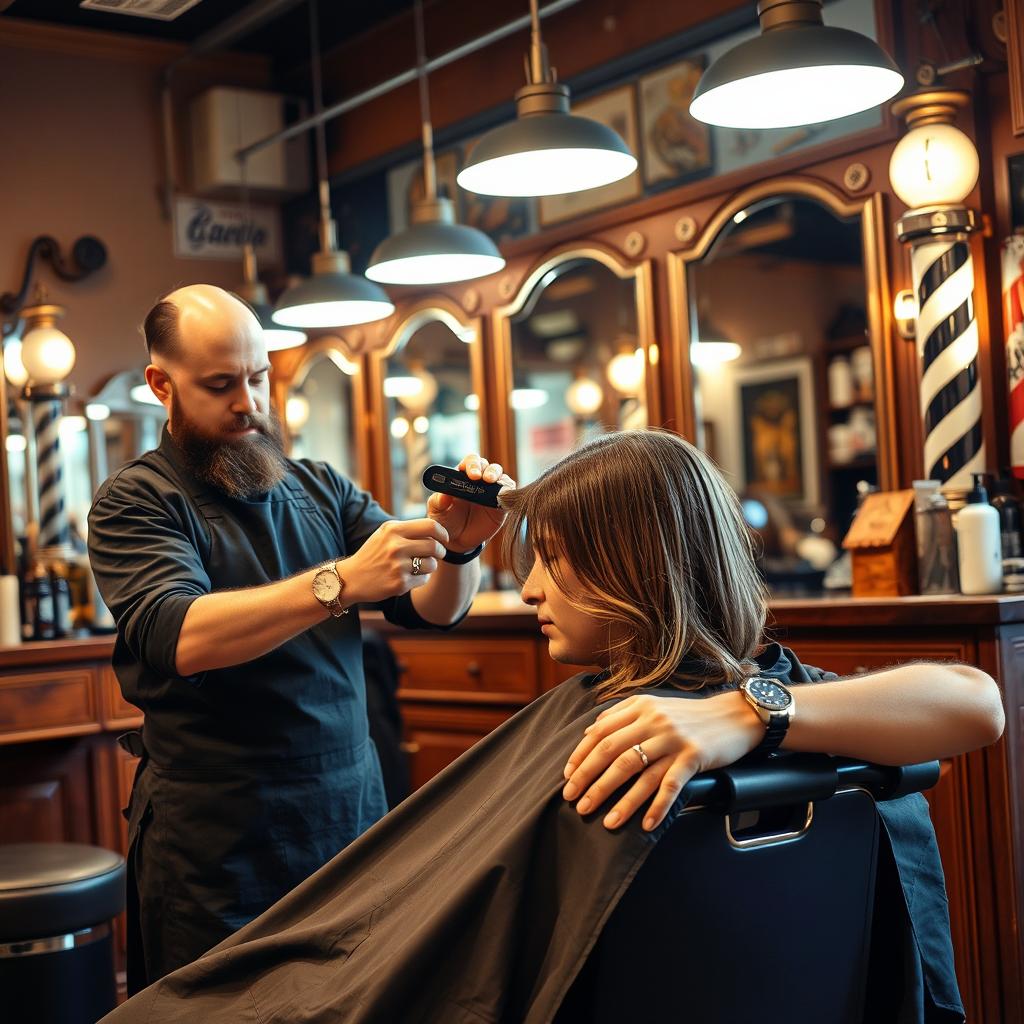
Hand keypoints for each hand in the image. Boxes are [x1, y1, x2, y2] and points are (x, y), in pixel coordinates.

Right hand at [340, 519, 448, 603]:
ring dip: (430, 566)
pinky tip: (408, 577)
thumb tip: (438, 530)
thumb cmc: (373, 554)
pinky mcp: (400, 583)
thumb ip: (408, 529)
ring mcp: (398, 565)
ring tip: (418, 566)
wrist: (352, 578)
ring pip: (432, 564)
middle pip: (434, 546)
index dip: (442, 533)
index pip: (430, 526)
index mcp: (393, 529)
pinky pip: (424, 579)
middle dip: (440, 551)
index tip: (444, 539)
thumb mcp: (385, 534)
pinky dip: (421, 579)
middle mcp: (396, 546)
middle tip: (436, 554)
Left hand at [427, 453, 514, 553]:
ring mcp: (491, 491)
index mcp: (461, 477)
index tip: (471, 475)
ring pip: (499, 474)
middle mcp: (478, 481)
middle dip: (487, 469)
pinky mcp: (501, 503)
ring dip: (497, 476)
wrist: (458, 540)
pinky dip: (508, 491)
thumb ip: (437, 503)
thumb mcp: (437, 513)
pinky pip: (509, 492)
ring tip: (492, 484)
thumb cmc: (445, 522)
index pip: (469, 462)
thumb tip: (442, 495)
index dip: (472, 465)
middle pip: (486, 465)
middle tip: (485, 479)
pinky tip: (503, 496)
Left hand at [561, 692, 764, 831]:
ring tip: (605, 820)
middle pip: (612, 752)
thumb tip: (590, 731)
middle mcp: (653, 720)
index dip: (581, 756)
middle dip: (590, 779)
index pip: (600, 733)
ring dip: (618, 799)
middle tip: (575, 801)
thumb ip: (623, 715)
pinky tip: (645, 824)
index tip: (567, 777)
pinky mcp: (694, 756)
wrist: (735, 715)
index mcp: (639, 707)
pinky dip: (656, 807)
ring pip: (637, 771)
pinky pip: (670, 785)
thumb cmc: (691, 715)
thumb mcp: (654, 705)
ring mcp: (673, 738)